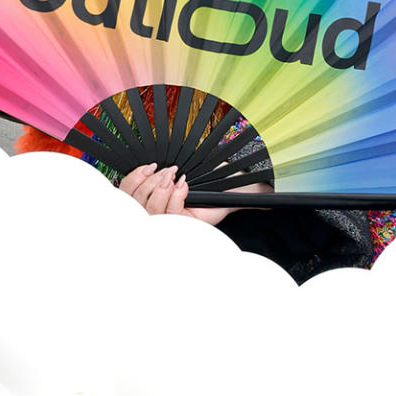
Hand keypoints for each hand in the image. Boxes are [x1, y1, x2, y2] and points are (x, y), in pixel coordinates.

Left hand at [119, 163, 272, 224]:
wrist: (198, 190)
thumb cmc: (213, 197)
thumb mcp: (227, 200)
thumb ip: (245, 200)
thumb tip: (269, 200)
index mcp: (183, 228)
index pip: (171, 218)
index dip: (174, 200)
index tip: (184, 184)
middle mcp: (162, 224)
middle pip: (151, 209)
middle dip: (161, 187)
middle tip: (174, 172)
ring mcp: (145, 213)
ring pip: (137, 200)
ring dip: (149, 180)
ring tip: (164, 169)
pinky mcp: (134, 200)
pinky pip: (126, 190)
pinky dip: (135, 177)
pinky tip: (149, 168)